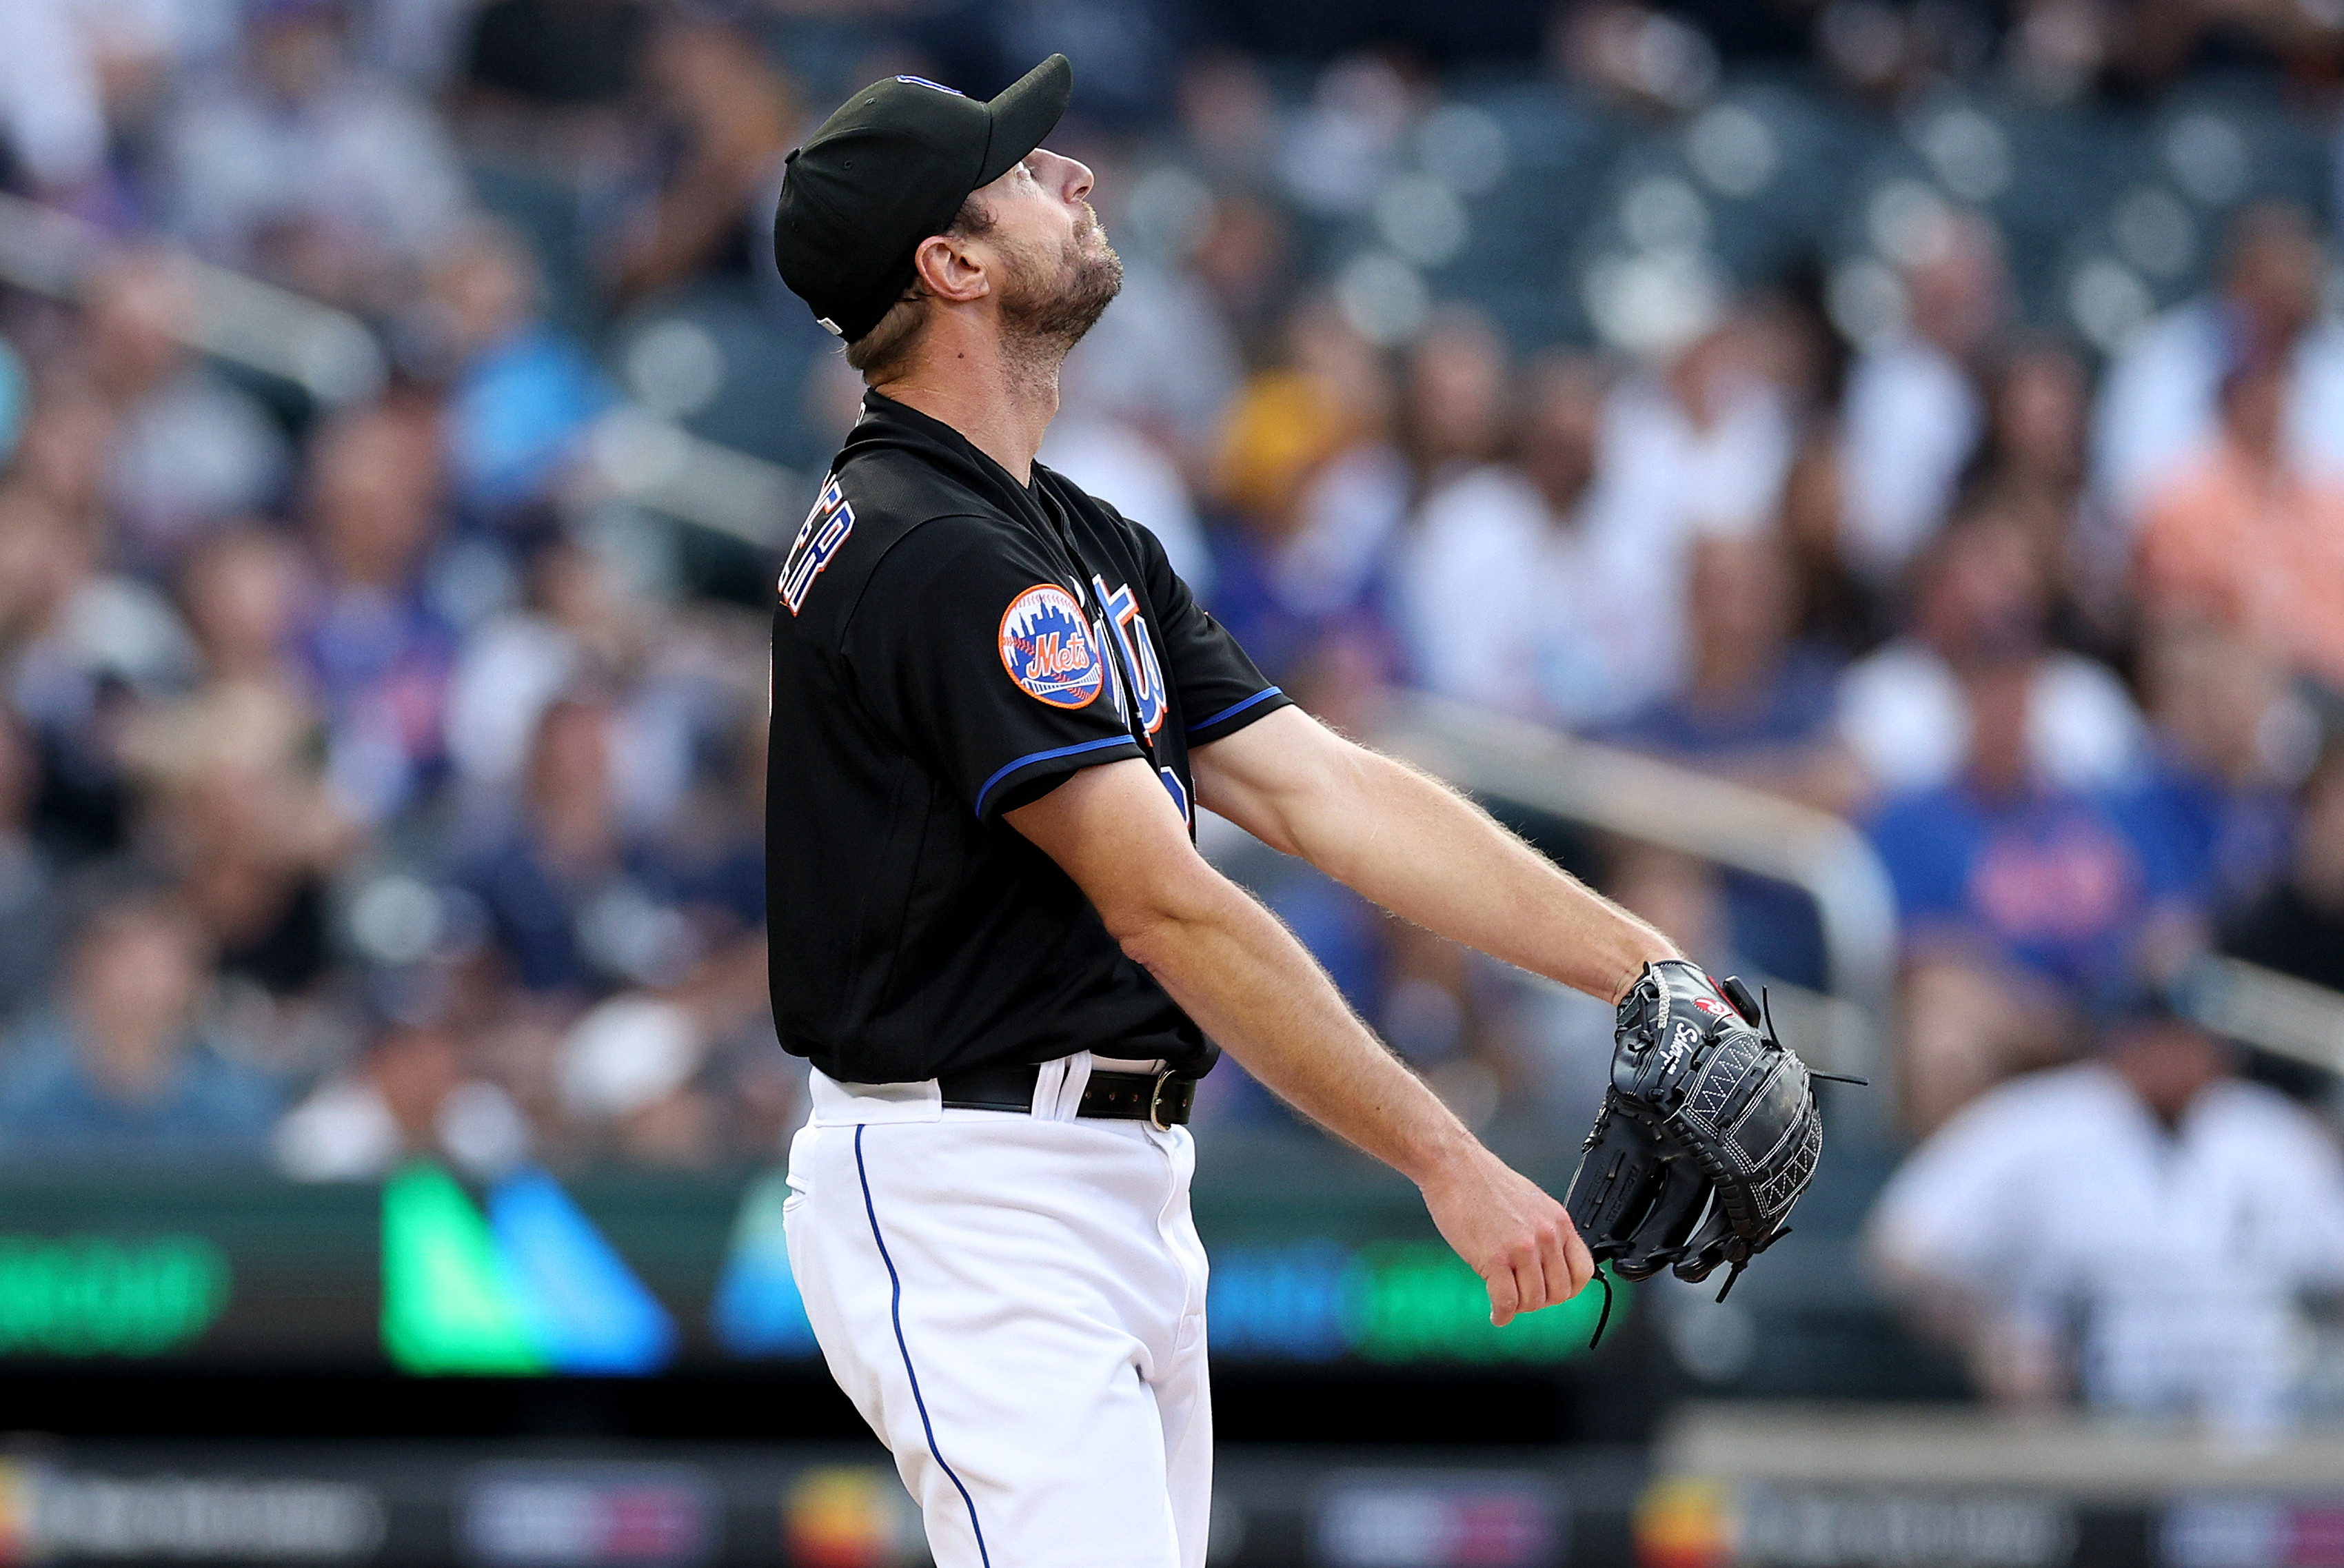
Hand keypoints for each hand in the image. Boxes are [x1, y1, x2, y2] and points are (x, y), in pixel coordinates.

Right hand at [1419, 1145, 1595, 1325]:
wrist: (1454, 1166)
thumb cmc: (1485, 1183)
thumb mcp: (1532, 1203)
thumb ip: (1545, 1231)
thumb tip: (1549, 1263)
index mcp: (1558, 1221)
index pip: (1582, 1272)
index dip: (1568, 1290)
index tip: (1551, 1293)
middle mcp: (1545, 1235)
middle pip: (1559, 1292)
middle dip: (1540, 1301)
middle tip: (1522, 1297)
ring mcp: (1521, 1248)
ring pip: (1533, 1301)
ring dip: (1519, 1307)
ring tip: (1505, 1302)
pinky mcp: (1494, 1258)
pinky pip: (1506, 1301)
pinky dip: (1502, 1314)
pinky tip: (1496, 1313)